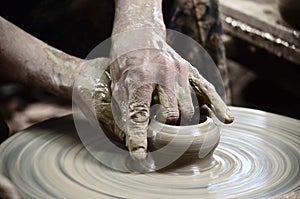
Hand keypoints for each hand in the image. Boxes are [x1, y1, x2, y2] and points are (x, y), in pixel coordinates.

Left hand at [110, 34, 233, 159]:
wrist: (139, 36)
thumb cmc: (126, 64)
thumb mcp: (118, 87)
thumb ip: (126, 113)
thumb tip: (130, 141)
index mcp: (138, 79)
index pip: (139, 115)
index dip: (139, 138)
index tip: (140, 155)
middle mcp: (162, 75)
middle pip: (172, 116)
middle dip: (167, 132)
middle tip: (162, 137)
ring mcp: (179, 72)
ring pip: (190, 109)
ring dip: (185, 124)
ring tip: (179, 130)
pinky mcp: (190, 70)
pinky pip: (208, 90)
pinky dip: (217, 106)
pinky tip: (225, 119)